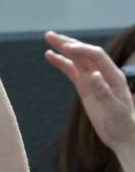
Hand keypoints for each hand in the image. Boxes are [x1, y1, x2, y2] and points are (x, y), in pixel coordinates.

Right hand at [45, 31, 134, 153]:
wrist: (122, 136)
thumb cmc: (123, 124)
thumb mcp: (115, 110)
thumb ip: (104, 92)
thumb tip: (93, 75)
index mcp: (113, 76)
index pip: (96, 56)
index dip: (81, 50)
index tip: (66, 48)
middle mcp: (103, 73)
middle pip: (84, 53)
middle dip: (68, 43)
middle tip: (50, 36)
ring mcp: (93, 80)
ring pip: (76, 60)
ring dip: (63, 49)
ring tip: (48, 39)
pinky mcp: (85, 88)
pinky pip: (71, 72)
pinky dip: (61, 63)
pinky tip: (51, 56)